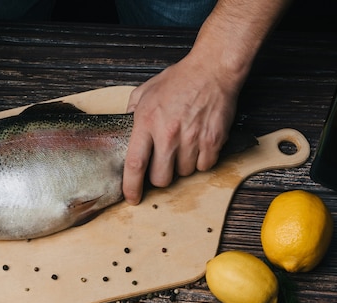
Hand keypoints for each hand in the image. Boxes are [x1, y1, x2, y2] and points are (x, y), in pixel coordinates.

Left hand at [122, 53, 238, 204]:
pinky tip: (198, 144)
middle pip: (161, 178)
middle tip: (162, 165)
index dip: (131, 187)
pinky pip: (204, 166)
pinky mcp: (212, 140)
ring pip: (184, 174)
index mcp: (146, 122)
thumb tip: (123, 133)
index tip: (132, 198)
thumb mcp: (144, 92)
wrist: (212, 70)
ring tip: (183, 146)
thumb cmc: (179, 80)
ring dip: (182, 166)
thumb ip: (131, 114)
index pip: (134, 164)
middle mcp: (168, 134)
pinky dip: (201, 161)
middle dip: (160, 178)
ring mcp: (192, 138)